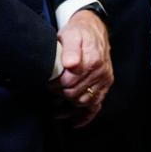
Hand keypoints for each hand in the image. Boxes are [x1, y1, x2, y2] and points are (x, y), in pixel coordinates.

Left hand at [55, 9, 112, 126]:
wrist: (94, 28)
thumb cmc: (80, 32)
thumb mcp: (72, 34)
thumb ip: (70, 49)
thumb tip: (70, 64)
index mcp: (92, 62)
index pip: (69, 83)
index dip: (54, 85)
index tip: (46, 82)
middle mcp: (100, 73)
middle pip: (75, 94)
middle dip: (59, 94)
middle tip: (48, 90)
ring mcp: (104, 81)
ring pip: (84, 102)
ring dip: (69, 108)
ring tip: (55, 108)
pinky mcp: (105, 86)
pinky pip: (97, 106)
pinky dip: (86, 117)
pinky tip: (74, 123)